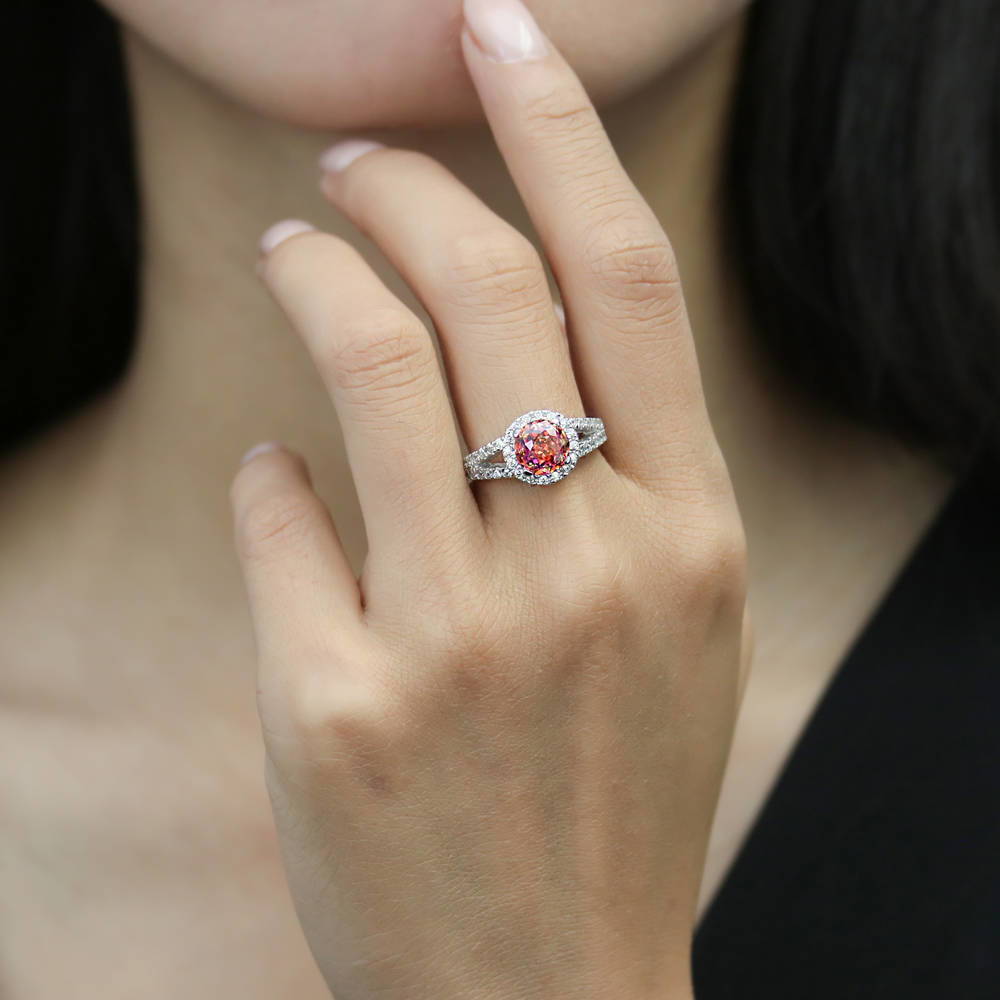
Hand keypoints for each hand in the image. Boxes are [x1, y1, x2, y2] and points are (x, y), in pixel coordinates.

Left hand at [229, 1, 750, 996]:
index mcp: (685, 536)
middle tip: (354, 168)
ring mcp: (455, 638)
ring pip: (367, 366)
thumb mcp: (672, 629)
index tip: (498, 35)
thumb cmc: (611, 797)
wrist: (551, 989)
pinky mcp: (336, 704)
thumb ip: (614, 489)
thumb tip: (488, 373)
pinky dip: (267, 469)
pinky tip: (274, 477)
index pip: (624, 278)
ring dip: (316, 271)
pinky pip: (279, 512)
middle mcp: (584, 567)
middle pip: (487, 289)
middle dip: (407, 189)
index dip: (558, 132)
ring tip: (291, 245)